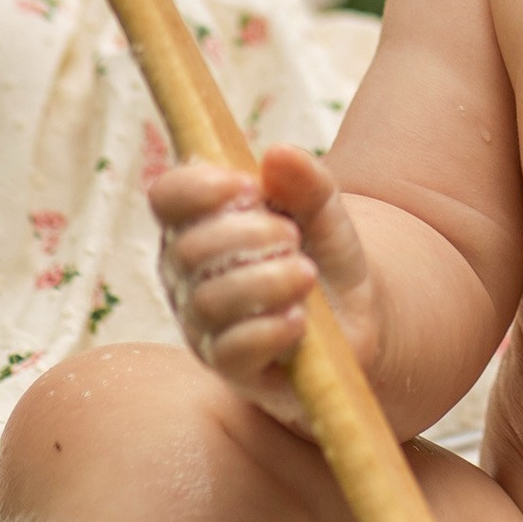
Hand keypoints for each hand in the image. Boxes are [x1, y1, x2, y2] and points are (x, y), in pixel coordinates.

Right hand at [148, 140, 378, 417]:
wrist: (355, 317)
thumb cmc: (324, 254)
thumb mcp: (326, 211)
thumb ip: (307, 181)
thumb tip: (277, 154)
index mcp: (199, 224)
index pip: (167, 197)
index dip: (198, 187)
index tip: (248, 187)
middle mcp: (188, 275)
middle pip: (189, 249)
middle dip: (247, 235)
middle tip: (293, 236)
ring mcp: (204, 324)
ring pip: (209, 301)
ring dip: (265, 281)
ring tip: (305, 273)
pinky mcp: (230, 367)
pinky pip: (232, 350)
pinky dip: (269, 330)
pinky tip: (299, 318)